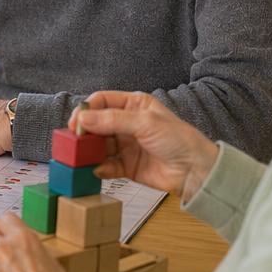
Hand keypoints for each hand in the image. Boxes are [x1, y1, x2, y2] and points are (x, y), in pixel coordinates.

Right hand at [73, 91, 219, 202]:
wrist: (195, 171)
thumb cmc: (178, 140)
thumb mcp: (145, 123)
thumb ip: (112, 120)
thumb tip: (83, 118)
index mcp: (133, 105)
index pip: (101, 101)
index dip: (86, 110)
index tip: (77, 123)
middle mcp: (126, 123)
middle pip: (95, 124)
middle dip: (85, 133)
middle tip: (76, 142)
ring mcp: (125, 145)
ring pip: (98, 145)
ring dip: (89, 152)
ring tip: (83, 158)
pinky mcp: (125, 165)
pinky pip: (105, 165)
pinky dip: (99, 168)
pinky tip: (99, 170)